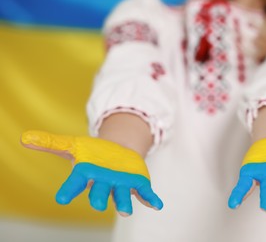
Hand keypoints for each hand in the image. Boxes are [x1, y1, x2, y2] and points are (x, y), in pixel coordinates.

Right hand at [21, 130, 162, 215]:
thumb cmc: (92, 153)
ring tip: (126, 212)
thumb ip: (52, 143)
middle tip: (98, 206)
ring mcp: (121, 186)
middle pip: (99, 194)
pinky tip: (157, 205)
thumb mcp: (73, 145)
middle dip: (99, 199)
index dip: (68, 190)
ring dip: (123, 204)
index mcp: (86, 175)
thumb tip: (24, 137)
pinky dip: (150, 199)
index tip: (61, 198)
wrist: (116, 154)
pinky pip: (145, 194)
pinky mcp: (137, 184)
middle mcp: (103, 184)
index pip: (75, 184)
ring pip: (121, 197)